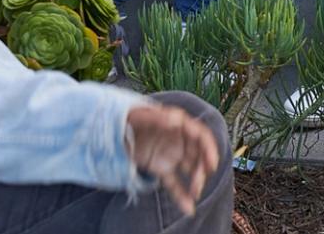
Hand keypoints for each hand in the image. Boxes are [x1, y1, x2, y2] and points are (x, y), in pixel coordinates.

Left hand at [125, 102, 221, 216]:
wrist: (110, 129)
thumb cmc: (126, 117)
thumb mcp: (139, 115)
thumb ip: (157, 117)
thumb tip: (177, 120)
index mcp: (178, 124)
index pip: (201, 135)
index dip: (209, 149)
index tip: (212, 164)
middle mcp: (178, 140)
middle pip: (198, 155)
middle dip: (202, 169)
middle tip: (199, 184)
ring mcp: (170, 155)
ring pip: (189, 170)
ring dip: (195, 182)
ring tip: (195, 194)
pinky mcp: (160, 168)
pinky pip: (174, 182)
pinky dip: (181, 196)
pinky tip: (189, 208)